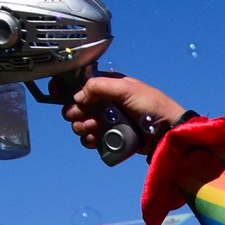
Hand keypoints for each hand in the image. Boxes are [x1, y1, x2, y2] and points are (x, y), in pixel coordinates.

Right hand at [65, 74, 185, 153]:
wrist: (168, 131)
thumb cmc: (152, 105)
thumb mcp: (126, 88)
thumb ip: (99, 87)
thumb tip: (78, 96)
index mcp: (109, 86)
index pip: (80, 84)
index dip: (66, 87)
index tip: (56, 93)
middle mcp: (106, 102)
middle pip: (77, 106)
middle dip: (75, 112)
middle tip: (84, 117)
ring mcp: (108, 120)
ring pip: (82, 123)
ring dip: (81, 126)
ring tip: (93, 128)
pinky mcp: (112, 137)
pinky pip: (91, 138)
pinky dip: (88, 139)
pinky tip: (92, 140)